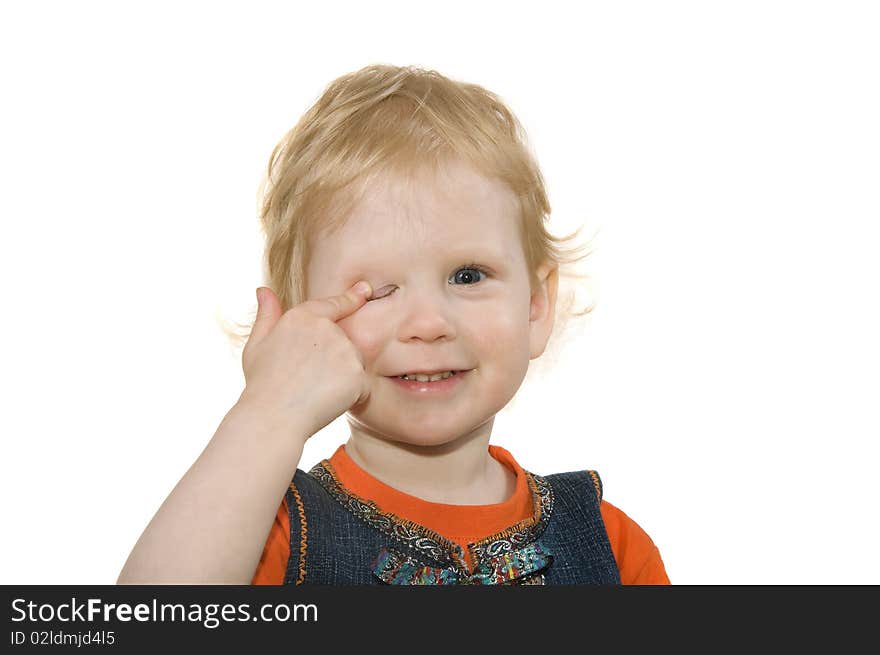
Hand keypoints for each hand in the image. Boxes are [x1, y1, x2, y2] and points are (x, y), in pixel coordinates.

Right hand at [238, 281, 372, 437]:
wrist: (273, 417)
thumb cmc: (262, 385)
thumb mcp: (256, 346)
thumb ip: (266, 316)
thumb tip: (263, 290)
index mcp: (301, 317)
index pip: (334, 304)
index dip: (351, 297)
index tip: (365, 289)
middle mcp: (326, 328)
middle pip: (344, 343)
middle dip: (333, 362)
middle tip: (306, 381)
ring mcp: (344, 349)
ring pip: (354, 365)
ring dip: (343, 380)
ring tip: (313, 392)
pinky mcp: (357, 373)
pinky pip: (362, 387)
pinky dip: (351, 397)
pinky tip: (327, 402)